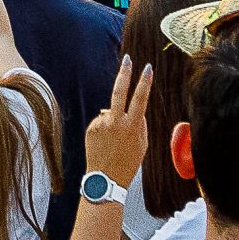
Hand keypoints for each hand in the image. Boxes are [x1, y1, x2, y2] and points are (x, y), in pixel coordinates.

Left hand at [82, 58, 153, 191]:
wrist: (105, 179)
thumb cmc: (128, 163)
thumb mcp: (142, 144)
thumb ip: (139, 123)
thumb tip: (132, 109)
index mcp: (132, 126)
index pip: (140, 98)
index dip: (145, 82)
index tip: (147, 67)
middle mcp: (115, 122)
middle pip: (119, 91)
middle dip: (124, 73)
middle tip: (127, 59)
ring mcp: (101, 124)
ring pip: (110, 112)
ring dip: (114, 121)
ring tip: (114, 143)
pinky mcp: (90, 128)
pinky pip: (101, 122)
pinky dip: (105, 129)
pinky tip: (106, 144)